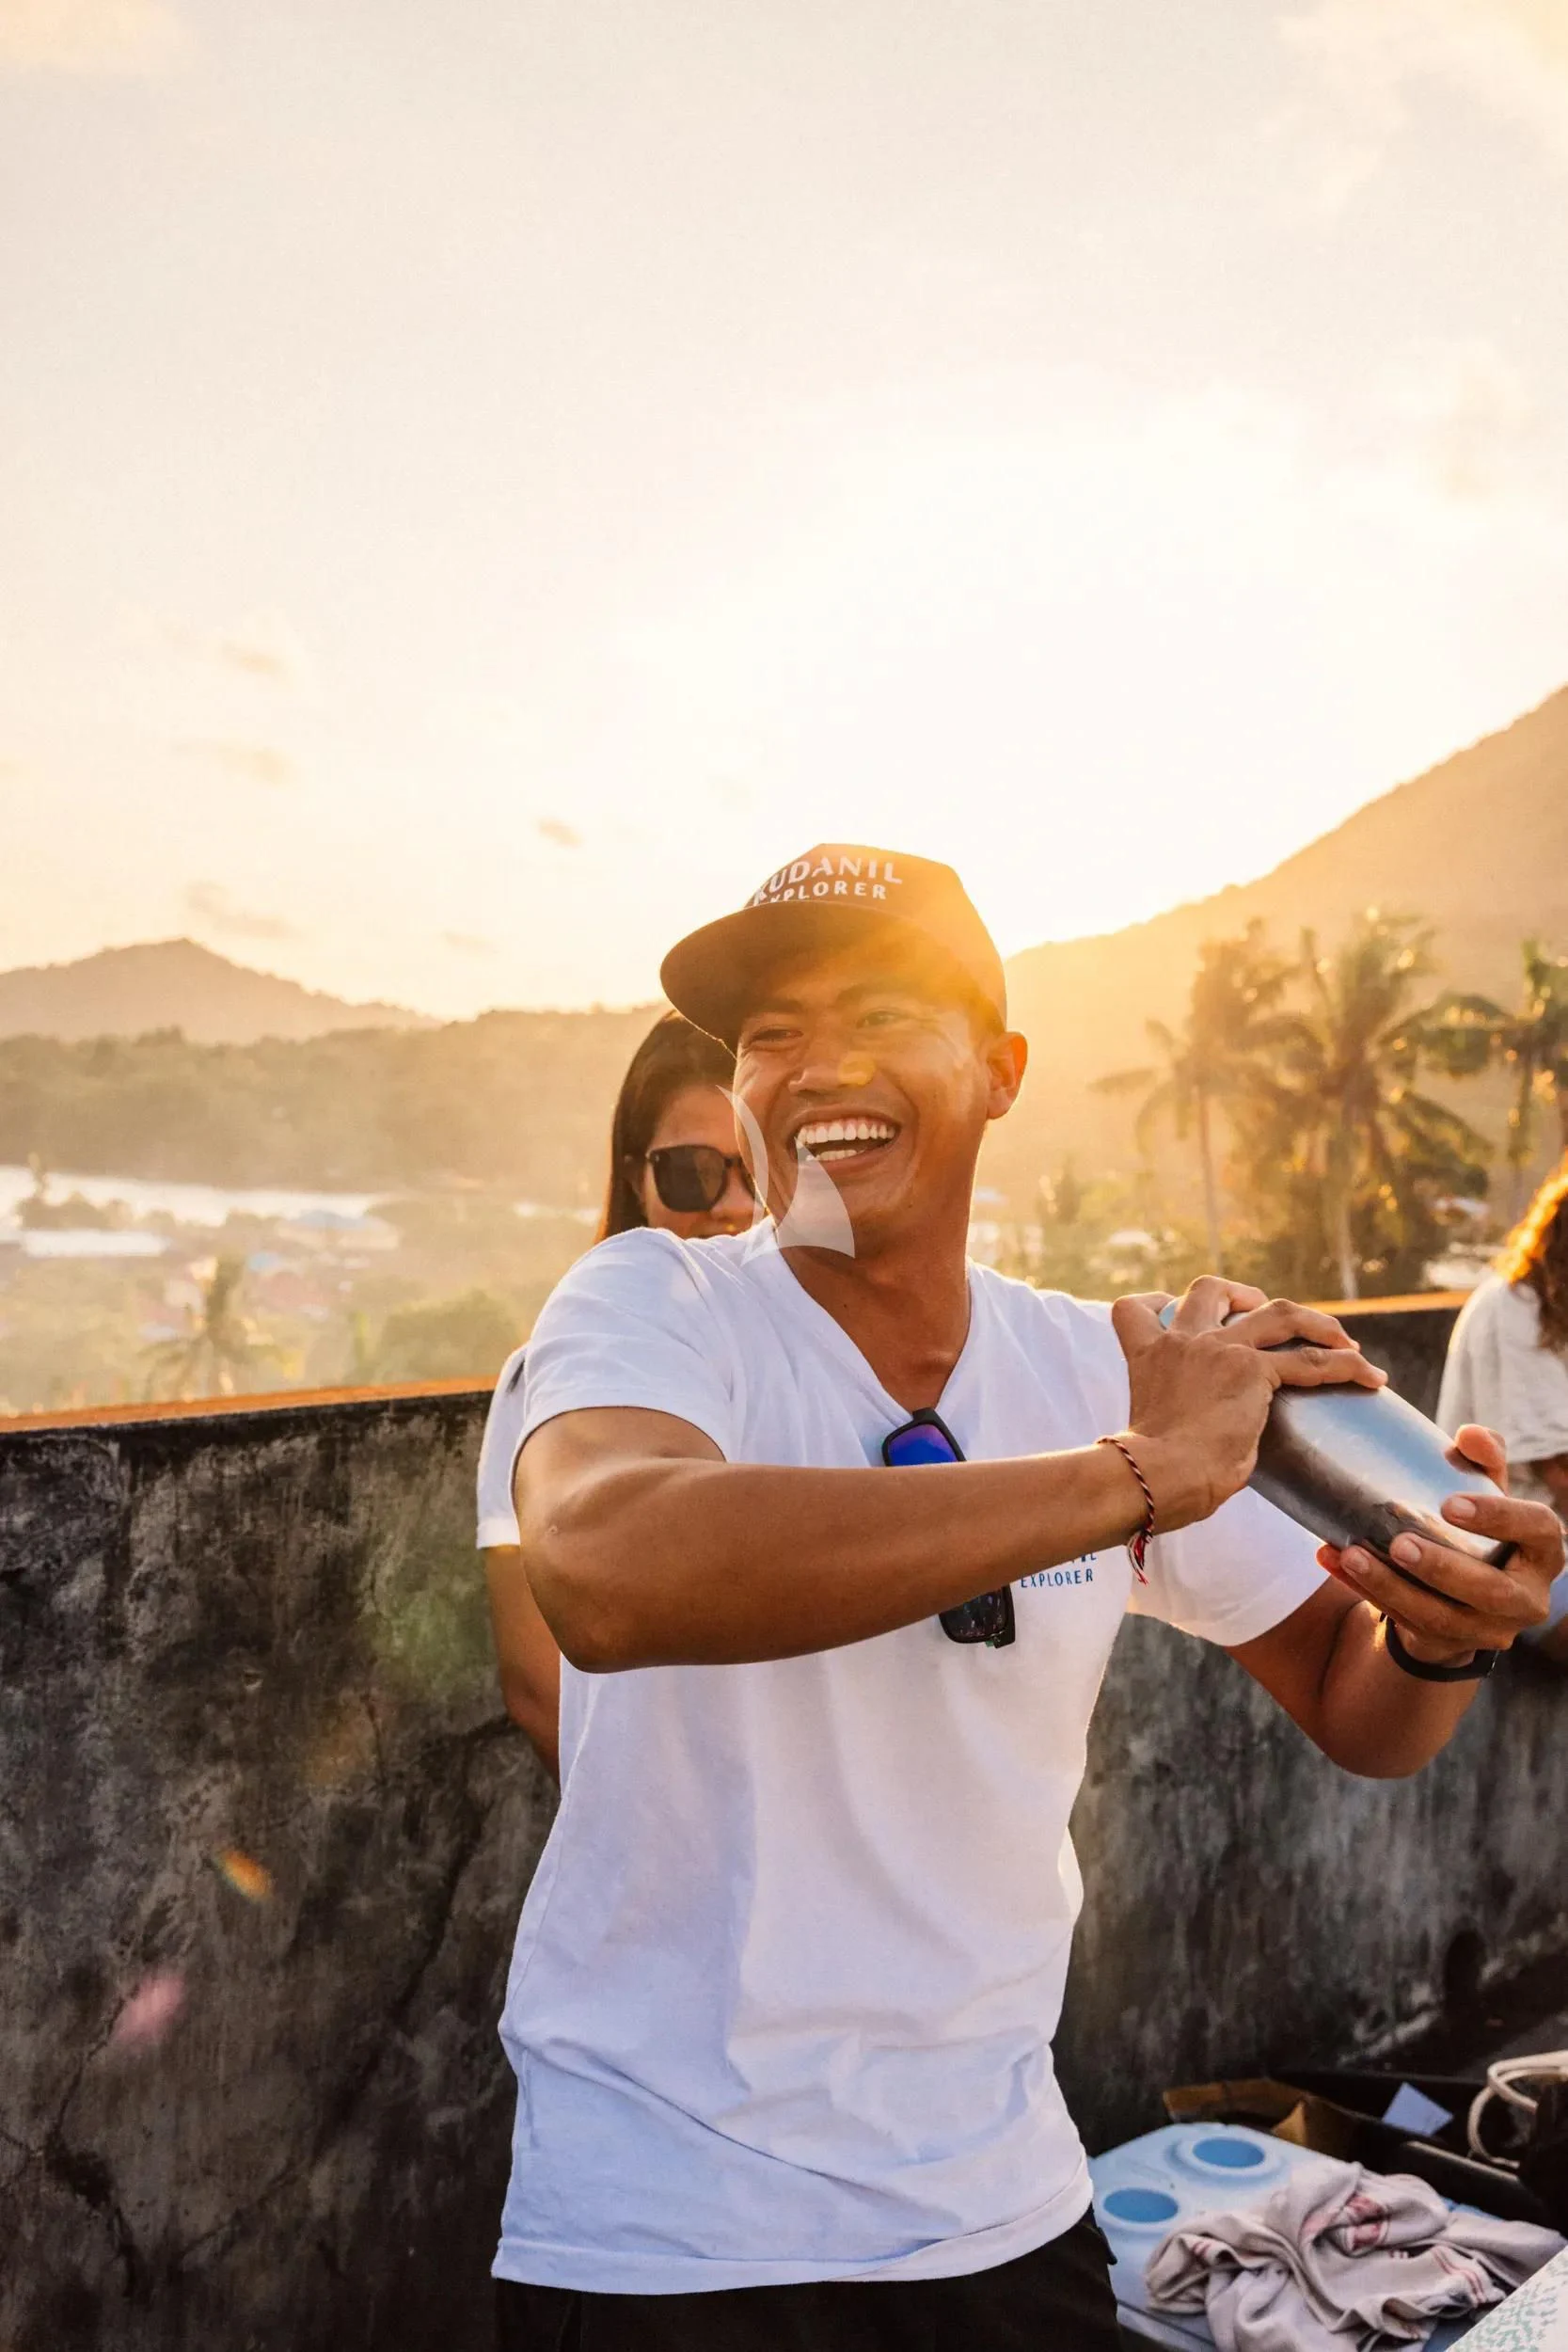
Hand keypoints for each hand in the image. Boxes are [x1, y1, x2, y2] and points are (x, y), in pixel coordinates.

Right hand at [1111, 1276, 1386, 1531]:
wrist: (1159, 1474)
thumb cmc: (1153, 1472)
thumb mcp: (1160, 1430)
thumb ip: (1187, 1415)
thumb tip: (1225, 1441)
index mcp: (1149, 1358)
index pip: (1137, 1310)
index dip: (1159, 1302)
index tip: (1172, 1307)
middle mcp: (1183, 1343)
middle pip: (1209, 1288)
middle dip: (1240, 1293)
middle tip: (1261, 1311)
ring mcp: (1220, 1351)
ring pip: (1276, 1312)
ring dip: (1312, 1320)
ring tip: (1340, 1337)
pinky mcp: (1254, 1371)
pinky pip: (1311, 1361)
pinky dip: (1346, 1366)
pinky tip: (1371, 1377)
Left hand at [1321, 1424, 1564, 1664]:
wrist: (1461, 1592)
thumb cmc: (1479, 1529)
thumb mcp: (1487, 1491)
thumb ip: (1483, 1459)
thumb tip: (1469, 1434)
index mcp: (1542, 1551)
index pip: (1537, 1530)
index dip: (1499, 1517)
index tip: (1451, 1504)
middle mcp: (1526, 1598)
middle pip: (1489, 1590)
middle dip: (1442, 1568)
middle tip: (1399, 1542)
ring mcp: (1489, 1629)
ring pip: (1441, 1617)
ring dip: (1391, 1587)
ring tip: (1351, 1553)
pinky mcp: (1449, 1646)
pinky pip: (1404, 1624)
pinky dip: (1365, 1591)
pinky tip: (1334, 1561)